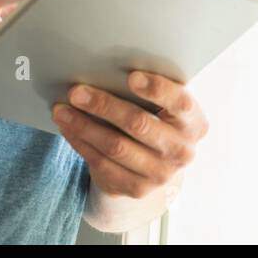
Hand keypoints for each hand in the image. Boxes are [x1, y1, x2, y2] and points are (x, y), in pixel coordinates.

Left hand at [52, 71, 208, 225]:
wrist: (158, 163)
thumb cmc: (158, 118)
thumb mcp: (166, 105)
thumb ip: (152, 90)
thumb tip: (109, 68)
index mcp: (195, 124)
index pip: (180, 103)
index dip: (157, 89)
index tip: (131, 76)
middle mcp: (182, 152)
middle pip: (139, 124)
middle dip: (104, 105)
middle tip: (76, 91)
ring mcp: (159, 175)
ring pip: (115, 146)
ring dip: (83, 126)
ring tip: (62, 110)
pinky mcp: (136, 189)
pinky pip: (102, 164)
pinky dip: (81, 143)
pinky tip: (68, 128)